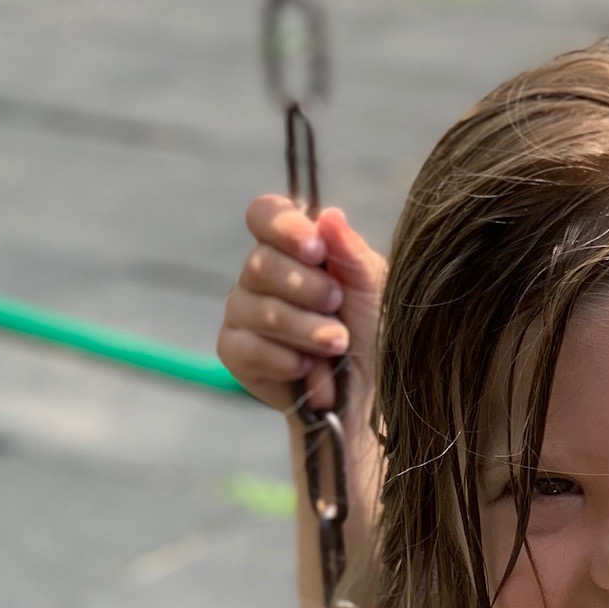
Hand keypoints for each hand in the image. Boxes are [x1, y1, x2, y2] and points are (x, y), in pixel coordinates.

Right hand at [217, 194, 386, 412]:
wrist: (366, 394)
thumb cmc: (370, 332)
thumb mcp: (373, 288)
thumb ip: (351, 253)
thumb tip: (330, 216)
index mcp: (289, 246)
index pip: (264, 214)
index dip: (284, 227)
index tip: (316, 250)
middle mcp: (258, 274)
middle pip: (260, 263)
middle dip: (308, 289)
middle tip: (337, 305)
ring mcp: (242, 312)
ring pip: (260, 309)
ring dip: (306, 329)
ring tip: (338, 343)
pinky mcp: (235, 352)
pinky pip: (251, 348)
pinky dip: (288, 361)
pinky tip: (309, 369)